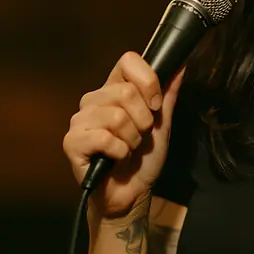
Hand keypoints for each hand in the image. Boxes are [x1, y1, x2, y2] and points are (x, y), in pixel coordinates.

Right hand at [62, 52, 183, 217]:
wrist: (132, 193)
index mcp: (113, 88)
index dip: (148, 81)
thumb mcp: (162, 122)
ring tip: (128, 148)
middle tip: (140, 136)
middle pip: (126, 92)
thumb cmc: (144, 157)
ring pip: (117, 117)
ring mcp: (80, 120)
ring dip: (133, 139)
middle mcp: (93, 100)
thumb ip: (168, 93)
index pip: (127, 60)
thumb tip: (182, 64)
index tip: (155, 105)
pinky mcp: (72, 142)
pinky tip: (116, 159)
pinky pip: (104, 138)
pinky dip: (120, 152)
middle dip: (144, 121)